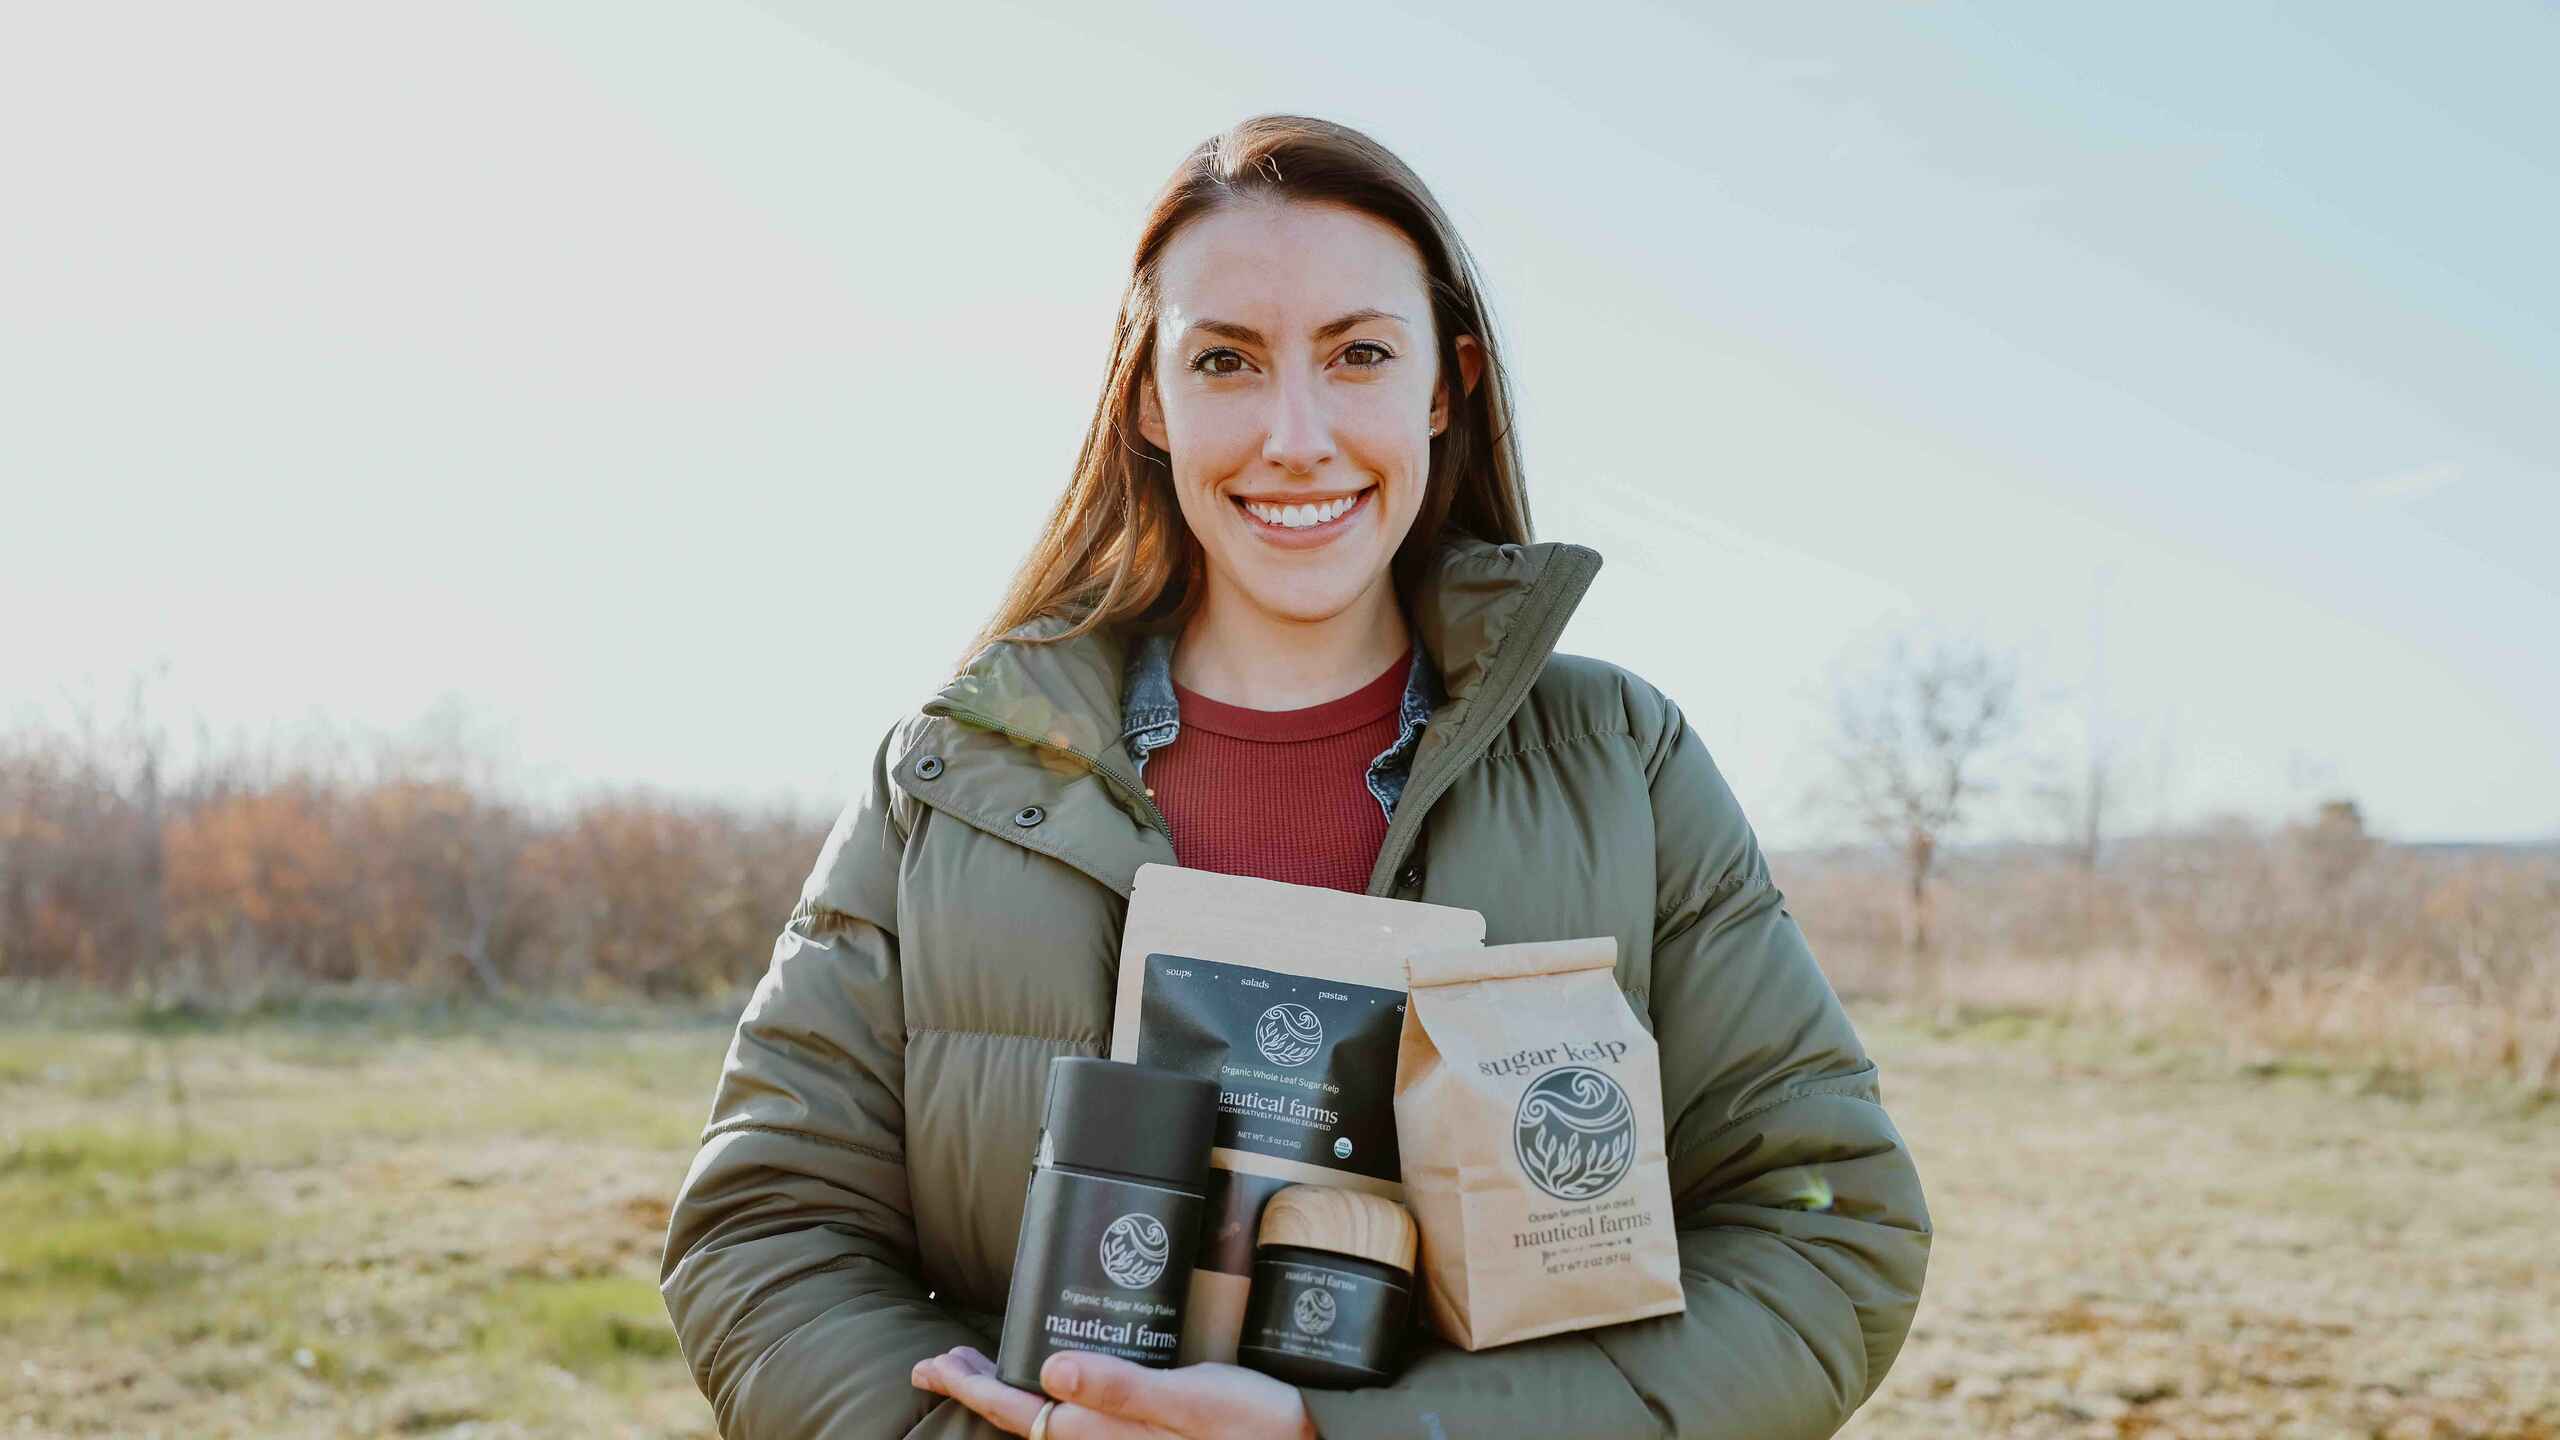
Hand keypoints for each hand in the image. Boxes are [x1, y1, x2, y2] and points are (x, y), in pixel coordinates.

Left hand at [912, 1345, 1315, 1439]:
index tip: (933, 1366)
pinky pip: (1077, 1420)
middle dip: (979, 1385)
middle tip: (941, 1360)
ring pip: (1046, 1418)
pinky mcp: (1140, 1438)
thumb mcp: (1190, 1400)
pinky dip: (1050, 1396)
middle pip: (1022, 1415)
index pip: (1017, 1408)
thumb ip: (1122, 1388)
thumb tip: (1051, 1369)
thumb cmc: (1250, 1427)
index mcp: (1100, 1431)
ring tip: (980, 1366)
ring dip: (1011, 1391)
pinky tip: (1055, 1381)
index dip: (971, 1386)